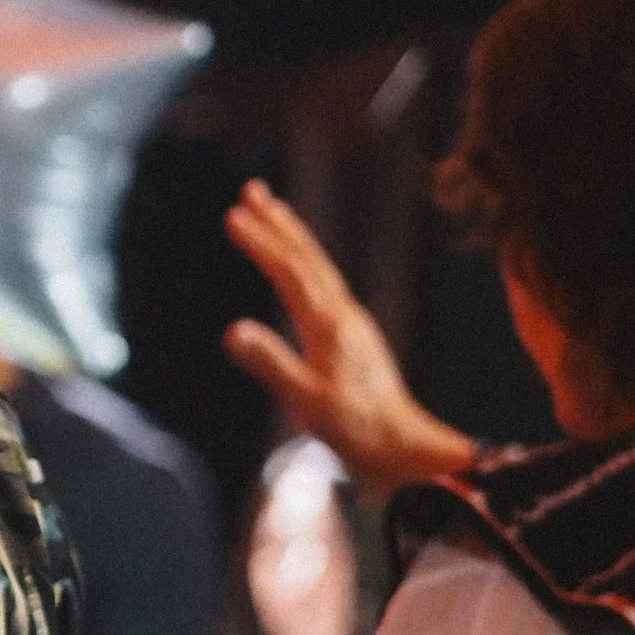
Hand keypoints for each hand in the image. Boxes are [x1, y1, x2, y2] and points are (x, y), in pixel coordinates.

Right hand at [223, 180, 476, 494]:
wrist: (400, 445)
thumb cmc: (354, 428)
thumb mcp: (306, 401)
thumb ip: (272, 363)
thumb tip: (233, 330)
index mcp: (329, 325)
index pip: (289, 272)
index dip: (262, 242)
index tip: (234, 214)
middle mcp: (343, 314)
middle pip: (307, 257)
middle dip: (278, 222)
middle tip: (251, 190)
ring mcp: (352, 322)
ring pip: (318, 267)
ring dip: (293, 236)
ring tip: (273, 211)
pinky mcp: (354, 334)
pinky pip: (324, 284)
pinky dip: (306, 263)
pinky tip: (300, 267)